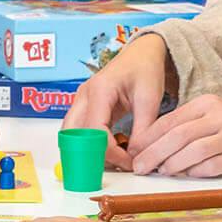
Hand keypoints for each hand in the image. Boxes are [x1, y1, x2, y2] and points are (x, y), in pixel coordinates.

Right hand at [64, 33, 173, 166]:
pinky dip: (89, 144)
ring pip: (71, 134)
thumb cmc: (145, 70)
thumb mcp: (150, 99)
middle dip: (91, 155)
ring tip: (112, 162)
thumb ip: (143, 129)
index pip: (95, 130)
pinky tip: (109, 152)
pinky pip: (78, 130)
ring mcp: (81, 101)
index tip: (129, 162)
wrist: (141, 54)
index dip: (110, 152)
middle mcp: (84, 95)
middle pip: (73, 134)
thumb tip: (136, 157)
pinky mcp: (84, 107)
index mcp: (100, 90)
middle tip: (115, 167)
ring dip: (87, 151)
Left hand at [127, 95, 221, 177]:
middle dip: (154, 153)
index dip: (149, 137)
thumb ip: (186, 124)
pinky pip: (209, 167)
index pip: (171, 119)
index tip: (134, 150)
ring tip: (159, 172)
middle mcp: (219, 117)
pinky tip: (183, 174)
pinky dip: (192, 172)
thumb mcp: (213, 113)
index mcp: (208, 103)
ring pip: (192, 152)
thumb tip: (152, 145)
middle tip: (139, 166)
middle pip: (178, 136)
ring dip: (171, 165)